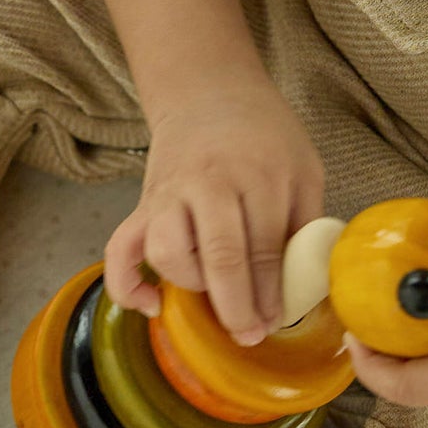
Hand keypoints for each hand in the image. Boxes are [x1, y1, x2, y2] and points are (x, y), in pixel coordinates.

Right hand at [105, 76, 324, 340]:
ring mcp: (170, 195)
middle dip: (236, 306)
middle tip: (249, 334)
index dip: (271, 293)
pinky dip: (127, 285)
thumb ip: (306, 223)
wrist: (208, 93)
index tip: (276, 321)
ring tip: (210, 295)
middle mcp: (209, 184)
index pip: (265, 246)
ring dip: (189, 285)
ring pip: (167, 252)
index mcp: (259, 176)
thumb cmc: (264, 136)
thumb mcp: (304, 168)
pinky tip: (151, 305)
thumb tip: (307, 288)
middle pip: (219, 255)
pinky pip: (120, 250)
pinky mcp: (142, 205)